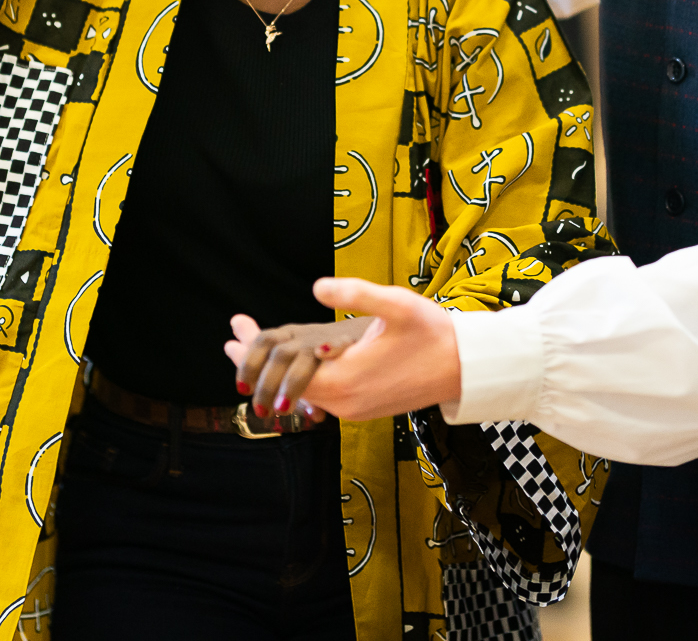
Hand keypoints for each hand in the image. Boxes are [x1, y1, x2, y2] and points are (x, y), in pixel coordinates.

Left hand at [224, 277, 460, 422]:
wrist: (466, 369)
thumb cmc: (433, 334)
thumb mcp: (397, 305)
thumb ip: (356, 294)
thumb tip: (317, 287)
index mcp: (345, 380)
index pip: (285, 370)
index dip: (256, 352)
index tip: (235, 333)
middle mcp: (345, 403)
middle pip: (287, 386)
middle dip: (259, 363)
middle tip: (231, 343)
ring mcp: (354, 410)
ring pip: (304, 393)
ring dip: (279, 372)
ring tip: (255, 351)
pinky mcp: (364, 409)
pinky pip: (323, 398)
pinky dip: (302, 381)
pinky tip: (298, 364)